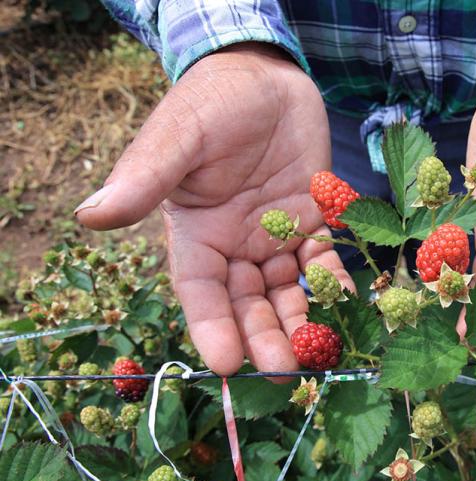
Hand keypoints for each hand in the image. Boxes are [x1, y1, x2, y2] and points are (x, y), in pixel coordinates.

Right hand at [76, 43, 352, 375]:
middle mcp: (235, 245)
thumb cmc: (211, 104)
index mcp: (196, 235)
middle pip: (248, 303)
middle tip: (285, 370)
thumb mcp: (177, 138)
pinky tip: (348, 306)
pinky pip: (324, 260)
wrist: (264, 79)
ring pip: (287, 291)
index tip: (225, 363)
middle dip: (264, 336)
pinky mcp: (312, 222)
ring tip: (318, 354)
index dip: (211, 327)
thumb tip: (90, 215)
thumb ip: (145, 178)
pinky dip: (334, 284)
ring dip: (302, 322)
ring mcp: (276, 237)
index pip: (201, 292)